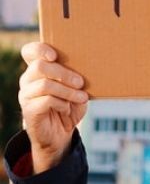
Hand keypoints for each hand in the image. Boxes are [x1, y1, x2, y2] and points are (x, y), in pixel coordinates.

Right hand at [19, 42, 88, 173]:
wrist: (61, 133)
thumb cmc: (70, 105)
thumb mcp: (77, 89)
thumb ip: (77, 77)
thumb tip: (89, 67)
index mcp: (39, 69)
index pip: (30, 51)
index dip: (40, 49)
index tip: (55, 56)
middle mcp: (28, 79)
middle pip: (40, 66)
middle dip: (64, 73)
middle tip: (81, 82)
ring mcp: (26, 95)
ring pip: (45, 85)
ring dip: (68, 91)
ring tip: (82, 97)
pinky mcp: (28, 110)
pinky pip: (46, 101)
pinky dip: (62, 103)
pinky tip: (68, 108)